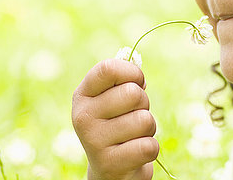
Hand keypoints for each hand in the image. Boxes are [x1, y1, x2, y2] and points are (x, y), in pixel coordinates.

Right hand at [72, 59, 158, 179]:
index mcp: (83, 95)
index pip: (108, 68)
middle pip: (133, 93)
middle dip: (144, 103)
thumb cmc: (118, 124)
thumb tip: (135, 63)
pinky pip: (148, 146)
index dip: (131, 72)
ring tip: (133, 135)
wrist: (109, 169)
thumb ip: (124, 79)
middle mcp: (82, 117)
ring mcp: (93, 141)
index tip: (136, 81)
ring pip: (144, 120)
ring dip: (148, 127)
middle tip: (133, 115)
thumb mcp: (115, 99)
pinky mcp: (109, 164)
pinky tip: (135, 152)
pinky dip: (150, 148)